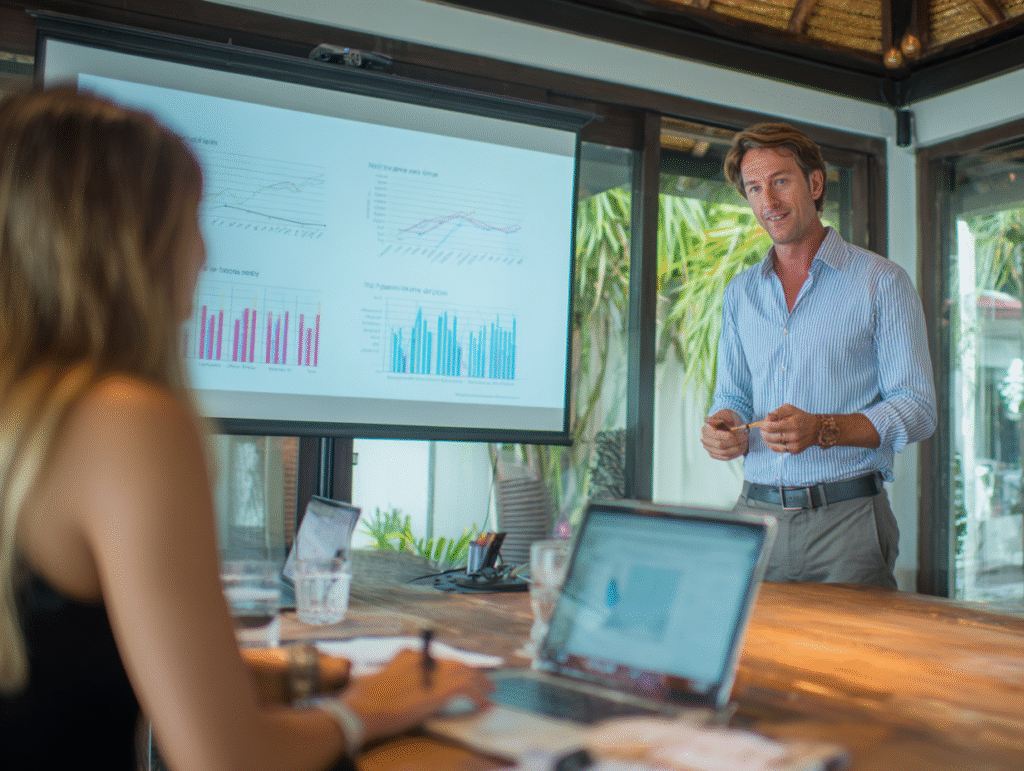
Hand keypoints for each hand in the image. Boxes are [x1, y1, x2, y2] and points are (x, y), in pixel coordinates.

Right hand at [340, 648, 491, 744]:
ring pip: (466, 671)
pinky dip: (478, 695)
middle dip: (471, 672)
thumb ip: (392, 676)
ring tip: (489, 691)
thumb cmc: (361, 700)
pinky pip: (467, 688)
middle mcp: (423, 659)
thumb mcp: (376, 679)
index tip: (462, 675)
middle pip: (455, 662)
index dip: (454, 668)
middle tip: (483, 682)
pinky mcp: (440, 690)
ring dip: (480, 682)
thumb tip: (399, 686)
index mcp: (408, 655)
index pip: (438, 659)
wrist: (362, 710)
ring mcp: (433, 673)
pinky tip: (483, 704)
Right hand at [701, 409, 748, 460]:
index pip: (715, 436)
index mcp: (706, 429)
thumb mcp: (724, 413)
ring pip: (724, 453)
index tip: (739, 433)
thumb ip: (719, 415)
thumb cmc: (728, 417)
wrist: (728, 424)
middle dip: (735, 442)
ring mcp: (710, 448)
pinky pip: (726, 457)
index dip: (727, 436)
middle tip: (746, 437)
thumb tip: (710, 420)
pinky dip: (736, 454)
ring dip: (737, 449)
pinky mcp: (716, 454)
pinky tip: (742, 448)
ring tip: (745, 442)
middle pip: (720, 446)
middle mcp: (705, 440)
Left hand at [760, 404, 821, 453]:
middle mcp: (794, 436)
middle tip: (762, 429)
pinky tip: (771, 440)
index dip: (763, 425)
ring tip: (765, 434)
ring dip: (766, 439)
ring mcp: (794, 445)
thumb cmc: (801, 417)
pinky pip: (778, 449)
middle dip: (763, 432)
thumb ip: (777, 412)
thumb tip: (767, 419)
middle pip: (770, 437)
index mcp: (792, 424)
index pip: (771, 427)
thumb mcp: (790, 409)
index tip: (762, 423)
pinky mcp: (794, 450)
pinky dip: (772, 444)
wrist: (816, 429)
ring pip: (772, 444)